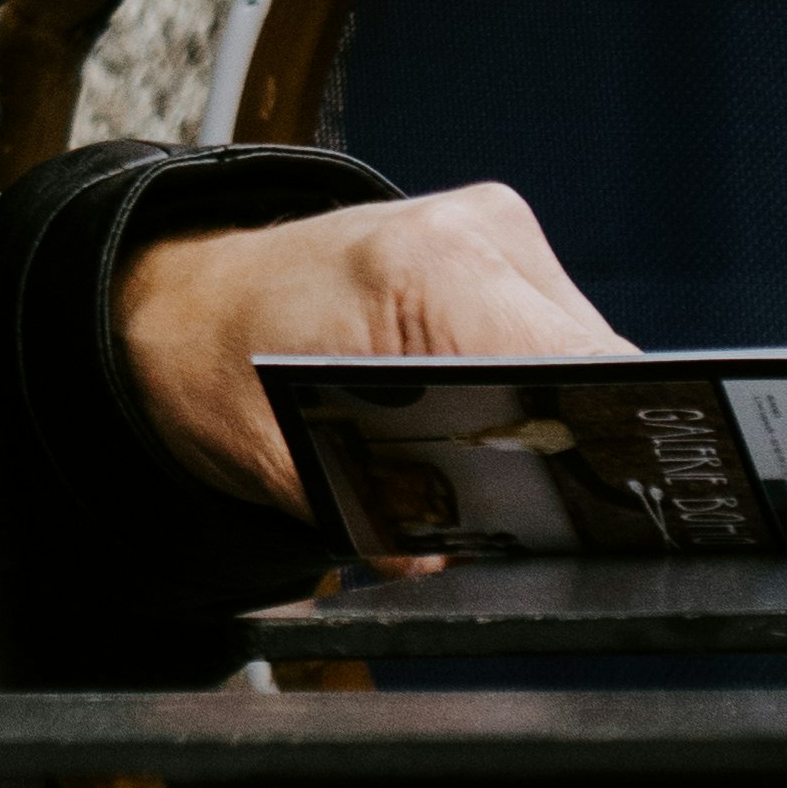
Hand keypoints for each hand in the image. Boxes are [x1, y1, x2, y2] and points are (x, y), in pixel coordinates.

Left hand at [115, 183, 619, 509]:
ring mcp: (491, 228)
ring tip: (476, 454)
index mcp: (426, 272)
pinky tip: (474, 415)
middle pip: (594, 365)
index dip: (607, 447)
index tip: (608, 509)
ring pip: (580, 352)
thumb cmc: (214, 366)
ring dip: (551, 412)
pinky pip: (548, 331)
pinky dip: (527, 382)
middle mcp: (475, 232)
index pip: (580, 366)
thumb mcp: (284, 462)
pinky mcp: (494, 243)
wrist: (178, 297)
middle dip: (570, 442)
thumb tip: (447, 559)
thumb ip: (376, 516)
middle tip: (521, 506)